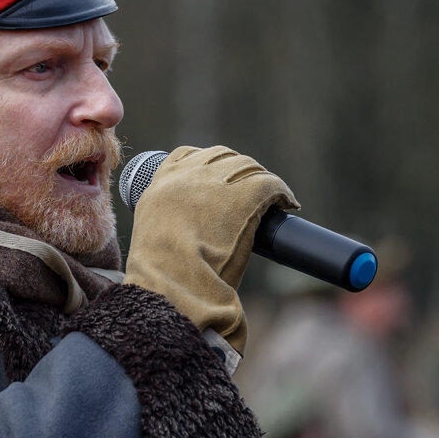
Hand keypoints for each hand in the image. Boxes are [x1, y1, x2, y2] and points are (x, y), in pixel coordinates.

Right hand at [123, 145, 297, 353]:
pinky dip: (282, 192)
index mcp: (161, 183)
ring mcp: (217, 183)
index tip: (218, 178)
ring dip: (259, 179)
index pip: (187, 156)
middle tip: (249, 190)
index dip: (207, 164)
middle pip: (221, 157)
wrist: (172, 282)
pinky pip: (270, 183)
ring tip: (270, 198)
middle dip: (236, 170)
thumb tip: (183, 235)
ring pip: (247, 167)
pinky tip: (287, 204)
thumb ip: (164, 223)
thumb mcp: (150, 236)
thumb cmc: (161, 273)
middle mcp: (188, 176)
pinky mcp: (245, 195)